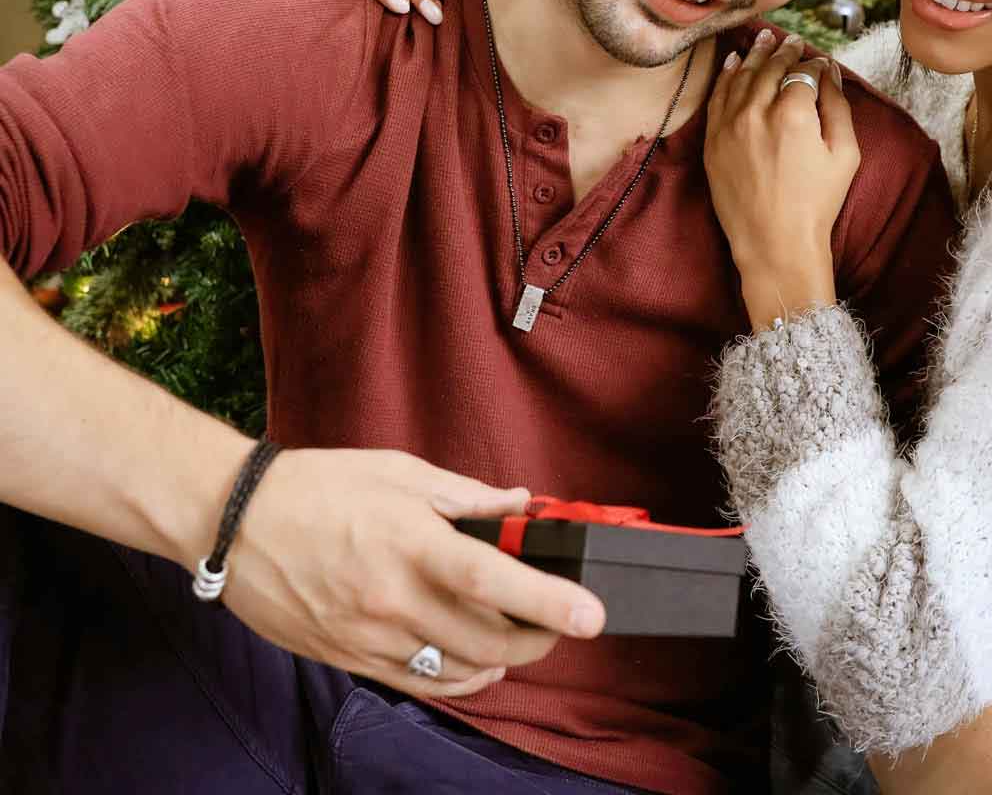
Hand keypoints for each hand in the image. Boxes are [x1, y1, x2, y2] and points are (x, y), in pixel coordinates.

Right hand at [220, 449, 605, 698]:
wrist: (236, 523)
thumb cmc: (319, 487)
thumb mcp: (398, 473)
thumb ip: (466, 495)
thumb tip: (519, 503)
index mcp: (410, 542)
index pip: (492, 580)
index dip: (548, 600)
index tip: (590, 615)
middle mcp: (393, 598)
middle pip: (487, 639)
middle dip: (539, 636)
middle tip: (561, 620)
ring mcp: (370, 636)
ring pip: (459, 669)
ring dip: (503, 658)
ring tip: (520, 635)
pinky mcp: (350, 658)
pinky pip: (421, 683)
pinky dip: (461, 677)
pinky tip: (477, 660)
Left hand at [704, 29, 859, 329]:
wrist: (774, 244)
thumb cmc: (816, 204)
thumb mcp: (844, 154)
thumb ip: (837, 106)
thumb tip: (828, 73)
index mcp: (793, 113)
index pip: (801, 72)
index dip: (812, 62)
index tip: (818, 59)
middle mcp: (756, 112)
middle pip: (768, 68)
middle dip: (782, 50)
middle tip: (790, 40)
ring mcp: (729, 126)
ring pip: (740, 77)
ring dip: (753, 56)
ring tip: (762, 39)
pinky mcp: (712, 142)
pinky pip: (717, 98)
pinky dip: (726, 77)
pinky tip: (733, 63)